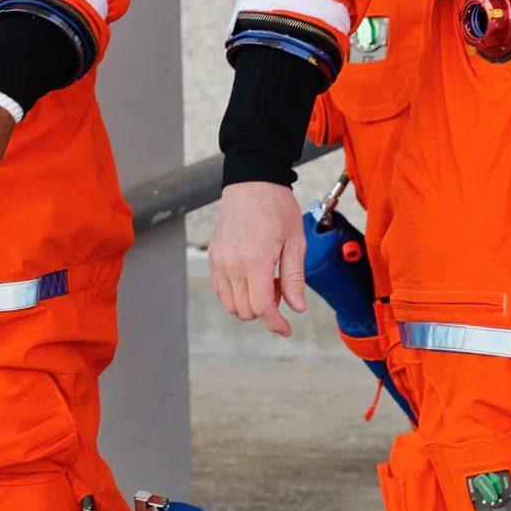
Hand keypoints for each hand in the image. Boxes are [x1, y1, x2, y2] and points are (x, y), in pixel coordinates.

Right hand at [210, 180, 307, 336]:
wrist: (252, 181)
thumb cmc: (277, 206)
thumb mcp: (295, 241)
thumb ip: (294, 277)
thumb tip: (297, 308)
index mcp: (256, 260)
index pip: (263, 308)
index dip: (276, 324)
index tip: (286, 329)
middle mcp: (232, 264)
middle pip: (246, 311)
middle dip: (267, 310)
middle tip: (282, 287)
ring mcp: (219, 262)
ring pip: (231, 305)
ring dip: (250, 304)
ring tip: (267, 280)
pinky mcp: (213, 257)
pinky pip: (220, 290)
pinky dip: (236, 294)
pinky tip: (252, 277)